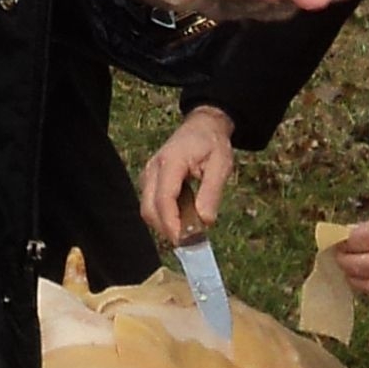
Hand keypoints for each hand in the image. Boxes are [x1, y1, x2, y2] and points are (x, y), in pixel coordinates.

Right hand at [140, 107, 236, 243]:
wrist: (202, 126)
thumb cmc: (212, 143)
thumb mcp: (221, 165)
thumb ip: (211, 193)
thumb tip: (204, 222)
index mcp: (171, 161)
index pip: (164, 199)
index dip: (172, 224)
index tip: (185, 241)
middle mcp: (153, 168)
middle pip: (149, 209)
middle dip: (167, 229)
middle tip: (190, 241)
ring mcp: (148, 174)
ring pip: (147, 210)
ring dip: (165, 224)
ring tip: (189, 230)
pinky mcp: (149, 181)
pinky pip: (151, 205)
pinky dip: (164, 217)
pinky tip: (182, 219)